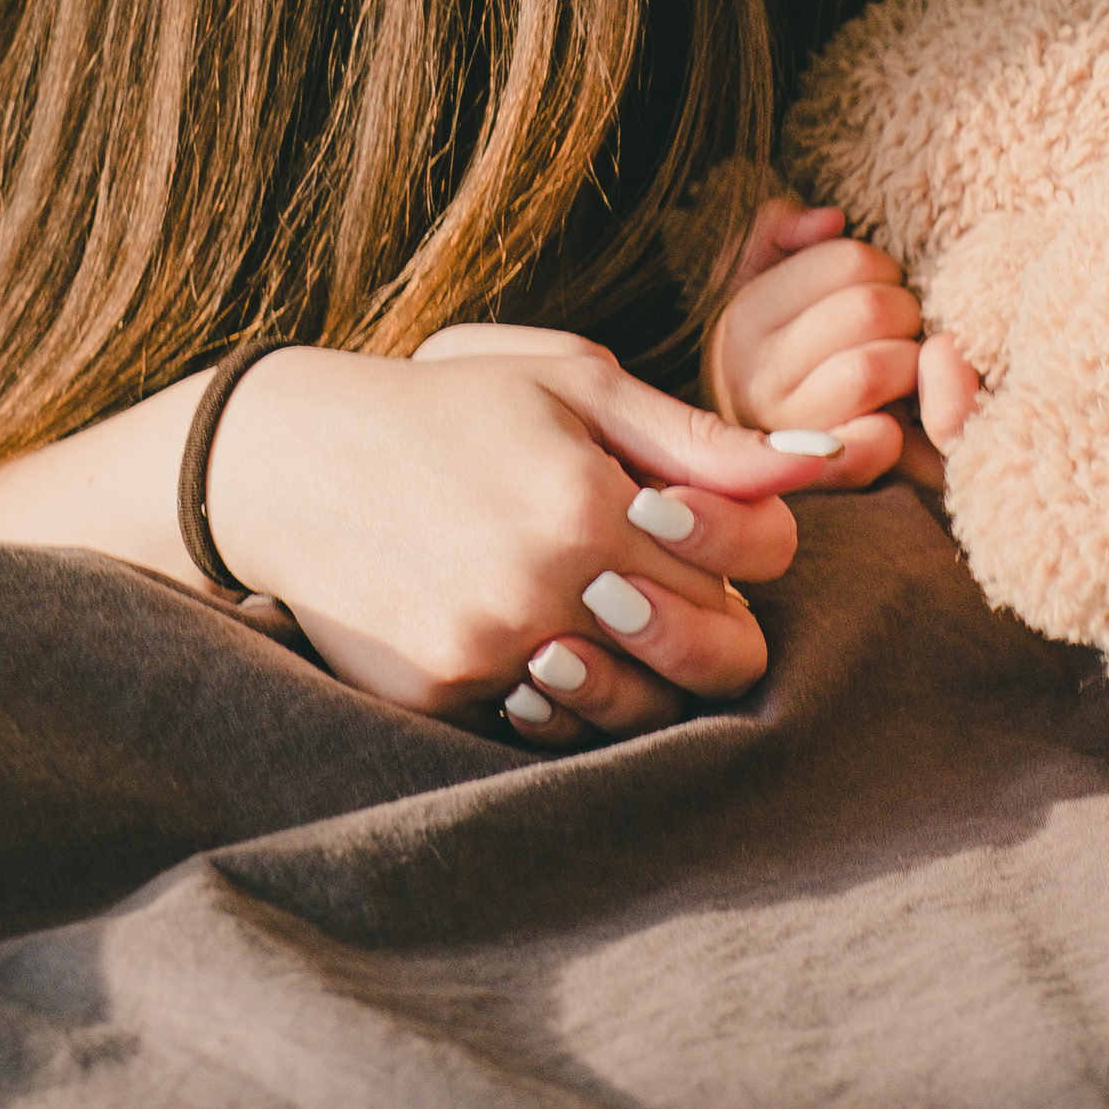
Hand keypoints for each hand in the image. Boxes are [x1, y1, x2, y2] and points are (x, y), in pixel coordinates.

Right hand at [202, 328, 838, 746]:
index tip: (693, 517)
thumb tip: (824, 461)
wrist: (283, 463)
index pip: (753, 558)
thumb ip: (698, 435)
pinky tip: (529, 634)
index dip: (748, 541)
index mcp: (591, 499)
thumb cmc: (446, 407)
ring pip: (637, 705)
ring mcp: (491, 651)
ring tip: (598, 607)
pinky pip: (542, 725)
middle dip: (716, 622)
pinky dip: (552, 689)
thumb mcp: (570, 383)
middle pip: (718, 656)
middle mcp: (546, 584)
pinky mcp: (441, 698)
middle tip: (662, 579)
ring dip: (641, 666)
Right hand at [700, 196, 924, 486]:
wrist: (754, 457)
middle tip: (901, 333)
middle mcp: (754, 372)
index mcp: (745, 315)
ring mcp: (785, 429)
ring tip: (902, 372)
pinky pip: (869, 447)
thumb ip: (784, 233)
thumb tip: (831, 219)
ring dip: (907, 367)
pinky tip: (893, 421)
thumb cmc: (785, 354)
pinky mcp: (819, 481)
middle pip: (871, 309)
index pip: (852, 260)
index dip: (884, 271)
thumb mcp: (764, 279)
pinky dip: (890, 435)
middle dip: (904, 315)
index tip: (881, 292)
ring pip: (872, 369)